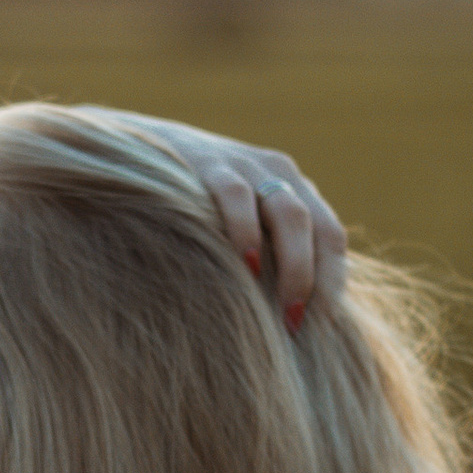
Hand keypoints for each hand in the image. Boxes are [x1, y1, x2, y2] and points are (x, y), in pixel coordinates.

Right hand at [101, 114, 347, 325]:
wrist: (140, 148)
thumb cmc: (195, 206)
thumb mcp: (238, 223)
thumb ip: (265, 253)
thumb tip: (288, 320)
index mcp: (295, 190)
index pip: (331, 235)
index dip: (333, 280)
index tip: (324, 325)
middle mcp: (279, 173)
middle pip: (316, 227)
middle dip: (313, 279)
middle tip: (297, 321)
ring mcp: (247, 165)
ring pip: (290, 213)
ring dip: (294, 264)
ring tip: (283, 307)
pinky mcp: (210, 163)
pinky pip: (237, 196)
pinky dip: (247, 230)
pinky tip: (246, 263)